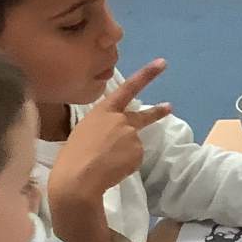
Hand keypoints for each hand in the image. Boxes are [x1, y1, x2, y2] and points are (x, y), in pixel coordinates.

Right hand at [46, 60, 171, 214]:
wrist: (78, 177)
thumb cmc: (73, 155)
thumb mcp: (84, 131)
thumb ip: (103, 127)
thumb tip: (115, 137)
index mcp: (103, 110)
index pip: (127, 88)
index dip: (146, 75)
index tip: (161, 63)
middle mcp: (121, 119)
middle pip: (143, 116)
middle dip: (157, 112)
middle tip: (169, 107)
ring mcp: (132, 135)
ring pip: (132, 146)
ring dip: (123, 154)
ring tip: (105, 163)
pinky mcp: (137, 152)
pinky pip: (133, 160)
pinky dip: (125, 165)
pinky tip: (111, 169)